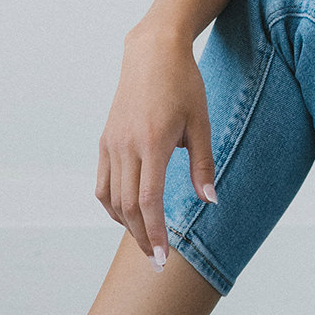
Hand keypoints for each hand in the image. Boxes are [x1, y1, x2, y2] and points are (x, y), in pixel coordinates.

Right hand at [95, 27, 216, 263]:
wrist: (152, 53)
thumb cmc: (184, 84)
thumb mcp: (202, 123)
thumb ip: (203, 165)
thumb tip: (210, 201)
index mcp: (153, 143)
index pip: (148, 202)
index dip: (155, 234)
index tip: (164, 258)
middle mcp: (126, 146)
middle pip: (127, 206)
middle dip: (142, 238)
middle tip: (158, 260)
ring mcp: (111, 144)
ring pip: (110, 198)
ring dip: (126, 225)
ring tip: (145, 241)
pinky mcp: (105, 140)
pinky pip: (104, 182)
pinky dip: (113, 204)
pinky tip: (129, 213)